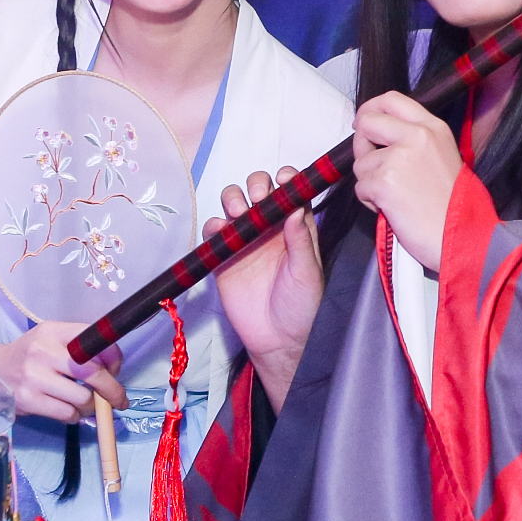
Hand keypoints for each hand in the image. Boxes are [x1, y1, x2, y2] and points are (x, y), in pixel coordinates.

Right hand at [0, 321, 124, 422]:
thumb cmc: (30, 355)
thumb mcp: (51, 339)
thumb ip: (80, 347)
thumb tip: (114, 370)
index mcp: (53, 331)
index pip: (93, 339)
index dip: (113, 356)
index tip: (115, 369)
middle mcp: (43, 351)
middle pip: (92, 372)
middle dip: (112, 389)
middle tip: (119, 400)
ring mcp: (35, 377)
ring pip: (82, 397)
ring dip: (90, 405)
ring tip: (85, 402)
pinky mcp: (29, 400)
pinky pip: (67, 414)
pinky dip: (75, 416)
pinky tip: (69, 410)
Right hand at [207, 169, 323, 408]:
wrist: (278, 340)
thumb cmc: (302, 307)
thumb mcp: (307, 272)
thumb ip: (301, 239)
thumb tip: (295, 206)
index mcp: (296, 227)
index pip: (289, 191)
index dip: (285, 180)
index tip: (283, 180)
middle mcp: (270, 228)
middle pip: (258, 190)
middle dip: (256, 186)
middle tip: (258, 199)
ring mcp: (246, 239)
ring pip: (234, 203)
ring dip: (234, 199)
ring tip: (240, 213)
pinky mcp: (225, 256)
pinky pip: (214, 232)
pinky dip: (214, 225)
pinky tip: (222, 231)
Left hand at [352, 92, 461, 269]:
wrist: (464, 237)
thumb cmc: (455, 206)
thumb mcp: (445, 156)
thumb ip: (416, 141)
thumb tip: (381, 137)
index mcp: (433, 128)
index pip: (392, 99)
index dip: (371, 109)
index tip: (365, 123)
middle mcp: (416, 136)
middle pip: (367, 122)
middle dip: (361, 144)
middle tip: (371, 164)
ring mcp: (398, 158)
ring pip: (361, 162)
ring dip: (370, 182)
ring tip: (396, 197)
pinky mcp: (384, 181)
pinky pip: (361, 187)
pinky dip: (370, 202)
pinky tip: (393, 209)